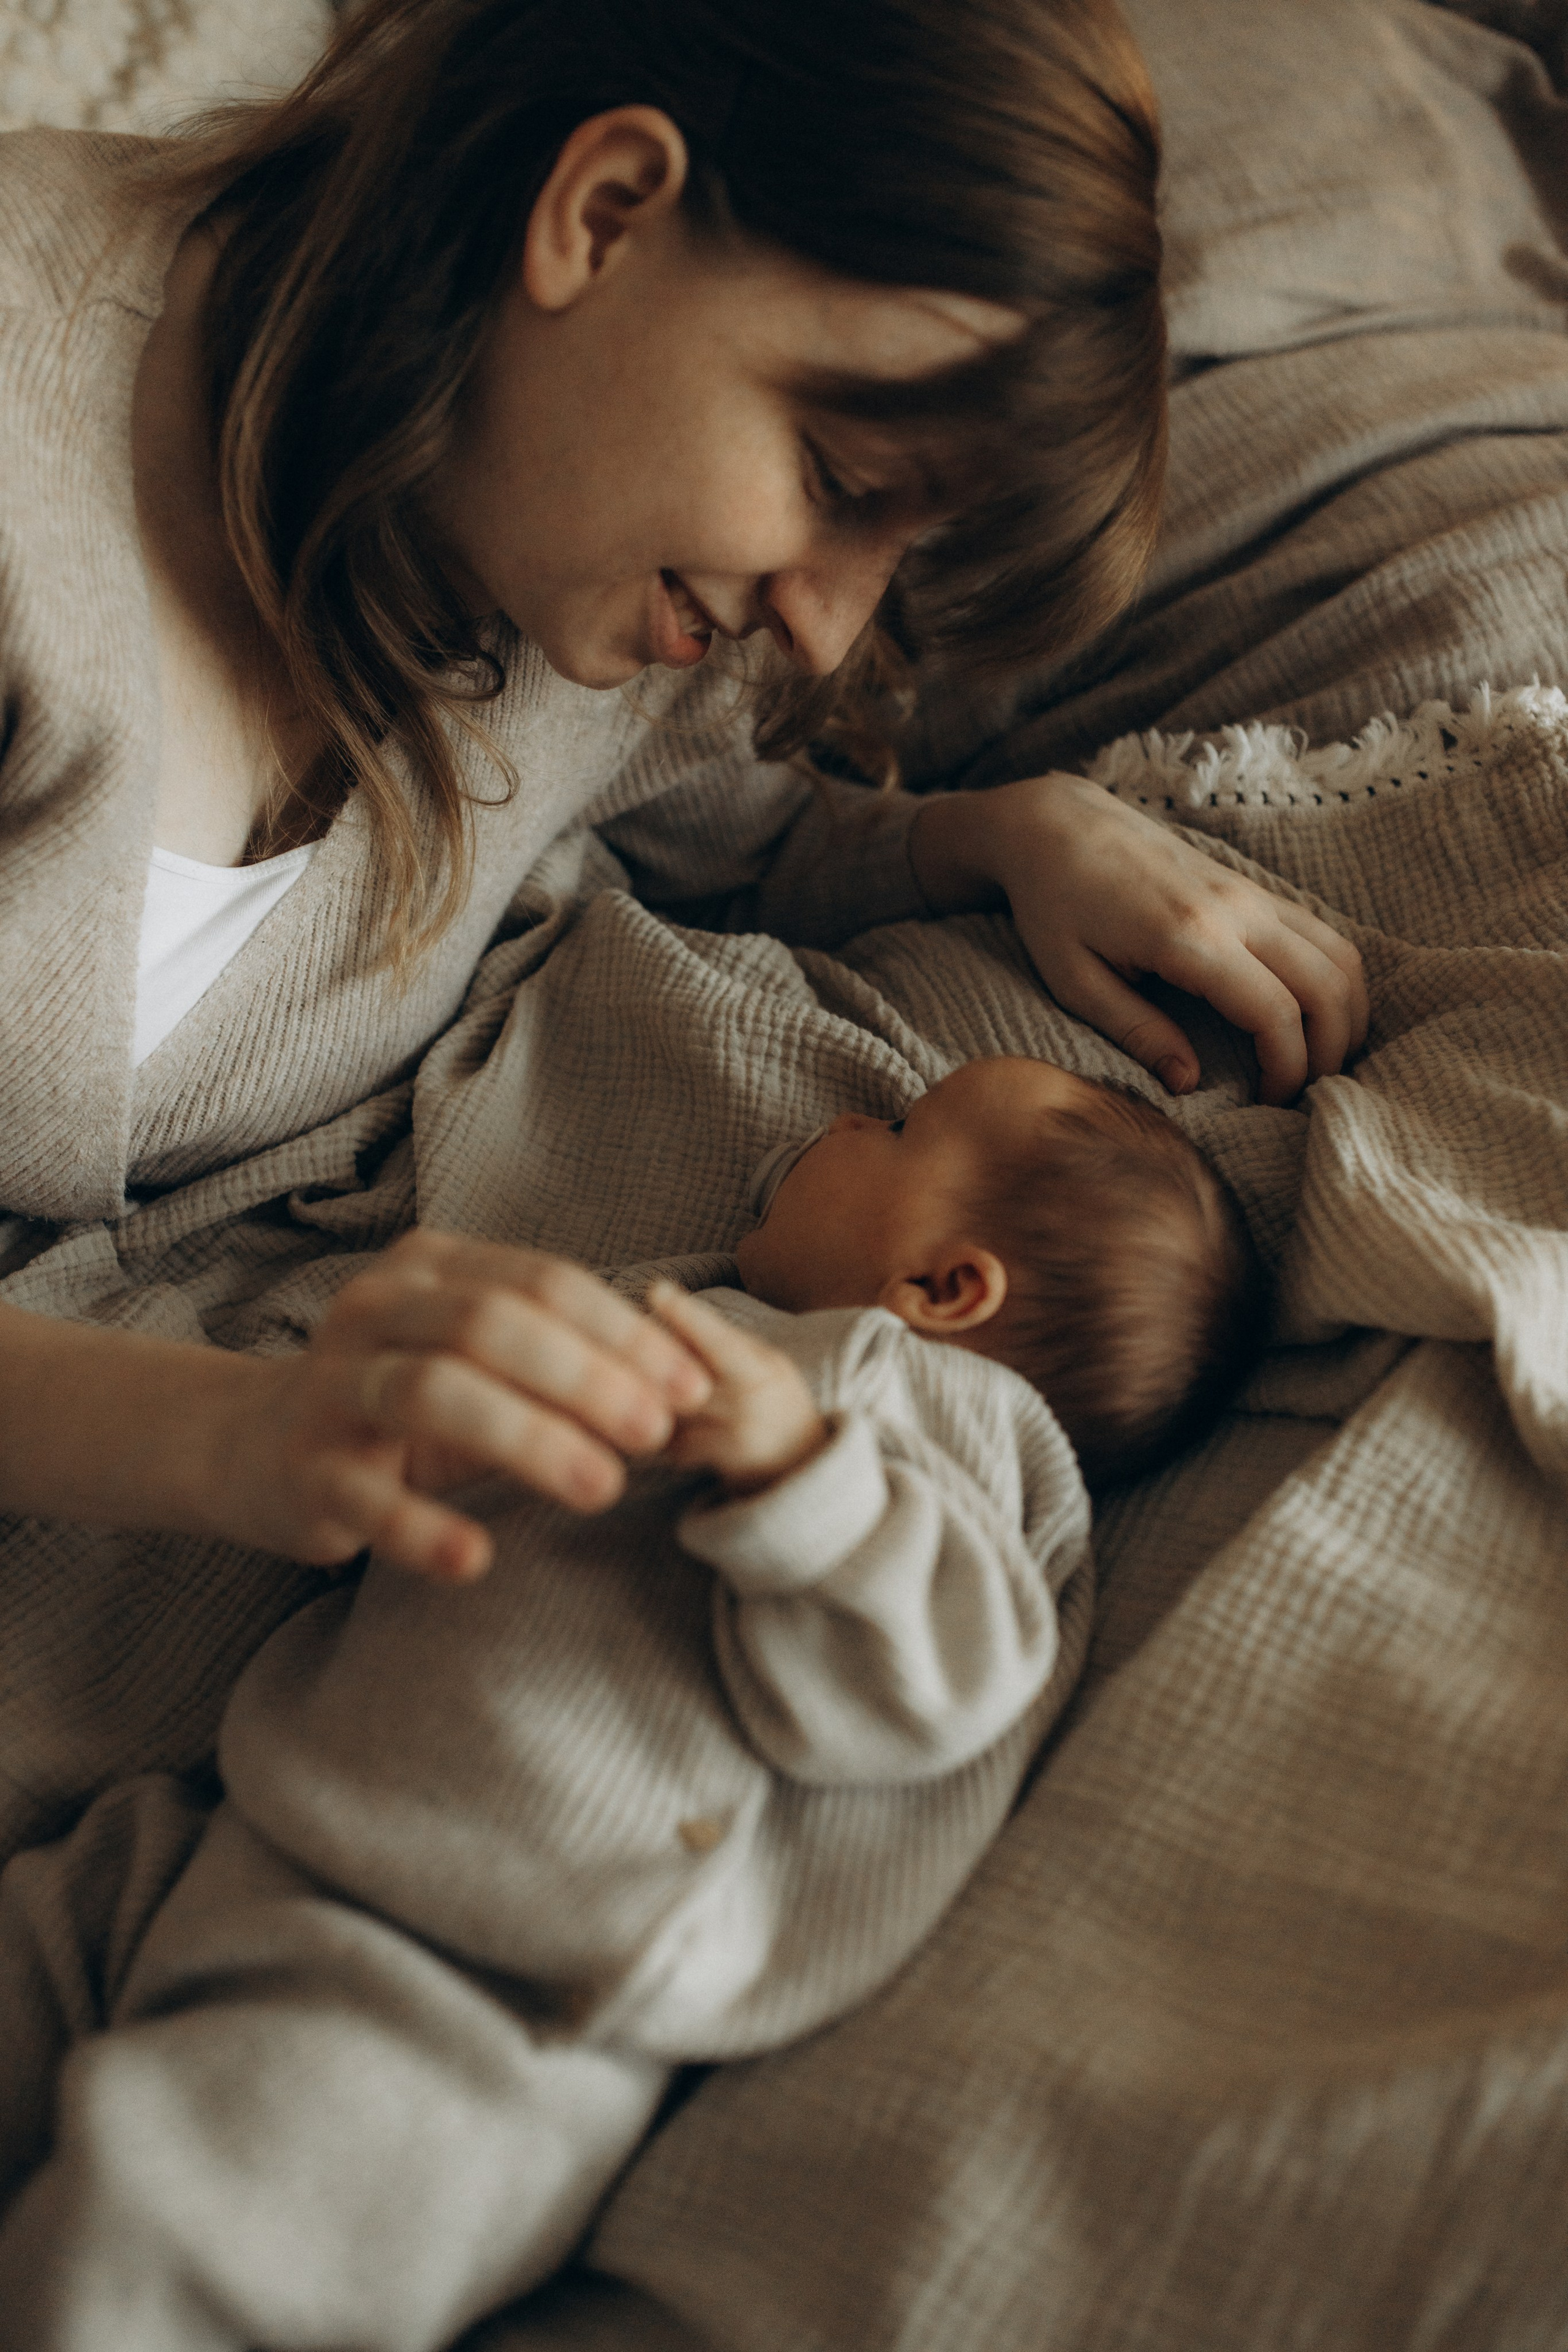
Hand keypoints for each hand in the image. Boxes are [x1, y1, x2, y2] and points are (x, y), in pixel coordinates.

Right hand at [215, 1232, 711, 1580]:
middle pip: (491, 1324)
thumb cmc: (396, 1396)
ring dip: (527, 1439)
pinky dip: (421, 1528)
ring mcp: (331, 1388)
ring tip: (600, 1487)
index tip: (690, 1387)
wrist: (250, 1445)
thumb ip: (559, 1356)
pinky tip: (475, 1560)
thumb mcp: (473, 1357)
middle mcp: (375, 1310)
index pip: (542, 1282)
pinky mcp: (303, 1470)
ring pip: (433, 1393)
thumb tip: (680, 1383)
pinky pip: (364, 1497)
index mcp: (429, 1269)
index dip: (623, 1333)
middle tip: (655, 1431)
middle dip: (585, 1376)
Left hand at [648, 1284, 828, 1496]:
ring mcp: (745, 1425)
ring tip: (692, 1418)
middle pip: (686, 1372)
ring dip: (668, 1411)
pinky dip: (676, 1445)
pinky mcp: (733, 1457)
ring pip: (676, 1408)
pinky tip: (697, 1446)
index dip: (685, 1313)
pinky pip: (678, 1444)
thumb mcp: (762, 1370)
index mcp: (763, 1363)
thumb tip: (669, 1319)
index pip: (719, 1335)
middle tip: (643, 1369)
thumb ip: (724, 1348)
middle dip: (659, 1369)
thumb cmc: (774, 1409)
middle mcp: (757, 1391)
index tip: (655, 1290)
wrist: (807, 1469)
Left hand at [910, 775, 1366, 1105]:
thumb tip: (1188, 1083)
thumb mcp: (1075, 981)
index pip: (1275, 1014)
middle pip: (1327, 985)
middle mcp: (1235, 910)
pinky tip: (1313, 1015)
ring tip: (1318, 1059)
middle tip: (1305, 1092)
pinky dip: (1335, 979)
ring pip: (1340, 954)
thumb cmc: (1056, 907)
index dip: (1288, 1069)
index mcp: (1189, 937)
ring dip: (1346, 1014)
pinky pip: (1322, 934)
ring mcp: (1251, 893)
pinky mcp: (1253, 887)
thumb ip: (1135, 1033)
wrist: (1060, 825)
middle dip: (1331, 1050)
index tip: (1270, 1103)